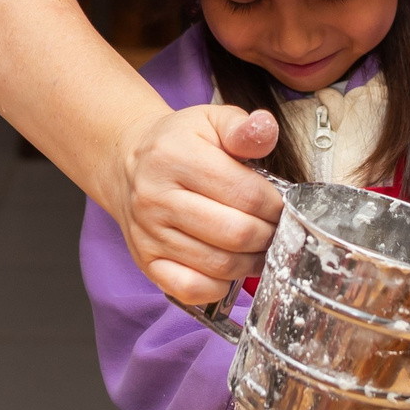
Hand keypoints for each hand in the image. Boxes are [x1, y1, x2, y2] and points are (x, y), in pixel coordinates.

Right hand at [104, 104, 284, 305]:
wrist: (128, 163)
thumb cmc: (178, 143)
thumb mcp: (210, 121)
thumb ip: (242, 127)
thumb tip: (265, 129)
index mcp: (175, 157)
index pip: (245, 194)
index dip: (275, 206)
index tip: (281, 206)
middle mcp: (156, 197)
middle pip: (236, 233)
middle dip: (268, 235)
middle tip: (276, 230)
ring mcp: (149, 233)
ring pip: (218, 264)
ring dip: (251, 262)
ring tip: (260, 248)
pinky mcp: (146, 260)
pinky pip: (190, 288)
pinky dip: (218, 285)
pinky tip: (229, 268)